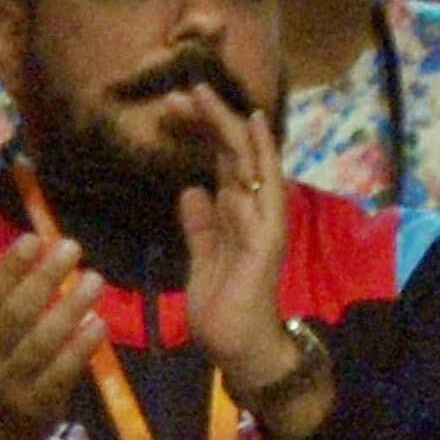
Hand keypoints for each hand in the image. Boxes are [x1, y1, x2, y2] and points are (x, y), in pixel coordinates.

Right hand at [0, 195, 103, 439]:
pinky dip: (80, 350)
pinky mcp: (40, 405)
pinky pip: (61, 375)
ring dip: (69, 310)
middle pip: (14, 316)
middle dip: (43, 280)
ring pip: (41, 344)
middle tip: (73, 248)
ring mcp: (12, 382)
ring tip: (96, 280)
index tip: (34, 238)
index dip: (8, 267)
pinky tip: (99, 325)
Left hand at [171, 91, 295, 385]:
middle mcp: (250, 210)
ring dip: (226, 125)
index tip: (172, 105)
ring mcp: (261, 219)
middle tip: (180, 89)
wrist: (238, 350)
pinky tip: (253, 125)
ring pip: (248, 159)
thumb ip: (199, 226)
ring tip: (203, 93)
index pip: (219, 160)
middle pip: (231, 152)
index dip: (199, 131)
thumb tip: (191, 190)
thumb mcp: (201, 259)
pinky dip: (263, 154)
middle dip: (208, 119)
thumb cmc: (222, 309)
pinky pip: (267, 187)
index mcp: (233, 214)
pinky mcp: (267, 235)